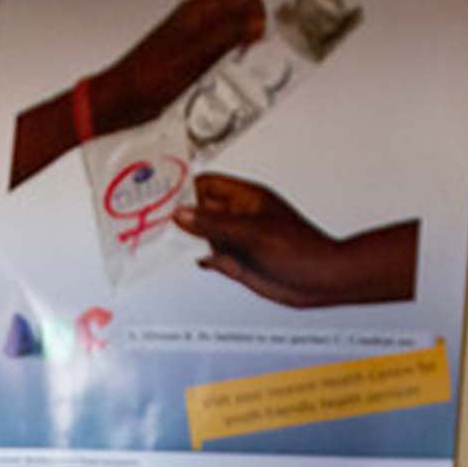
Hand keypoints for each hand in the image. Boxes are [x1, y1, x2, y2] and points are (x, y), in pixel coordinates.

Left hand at [91, 0, 266, 134]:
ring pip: (235, 38)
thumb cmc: (146, 78)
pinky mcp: (192, 57)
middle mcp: (199, 18)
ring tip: (231, 74)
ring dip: (241, 54)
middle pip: (245, 17)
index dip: (260, 19)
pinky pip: (221, 55)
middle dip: (253, 37)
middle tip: (244, 63)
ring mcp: (196, 38)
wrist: (119, 100)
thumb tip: (258, 24)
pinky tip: (220, 82)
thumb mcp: (194, 57)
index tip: (254, 46)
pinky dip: (228, 66)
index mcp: (199, 8)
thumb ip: (227, 36)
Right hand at [176, 173, 418, 308]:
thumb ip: (213, 224)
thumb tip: (181, 215)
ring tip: (156, 238)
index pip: (205, 185)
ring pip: (202, 234)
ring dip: (184, 237)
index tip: (158, 192)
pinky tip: (184, 257)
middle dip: (177, 214)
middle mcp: (238, 217)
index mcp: (245, 199)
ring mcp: (237, 240)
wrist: (320, 281)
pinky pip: (210, 256)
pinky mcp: (237, 262)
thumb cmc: (300, 250)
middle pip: (198, 210)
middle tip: (147, 217)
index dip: (183, 187)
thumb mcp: (251, 233)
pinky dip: (197, 257)